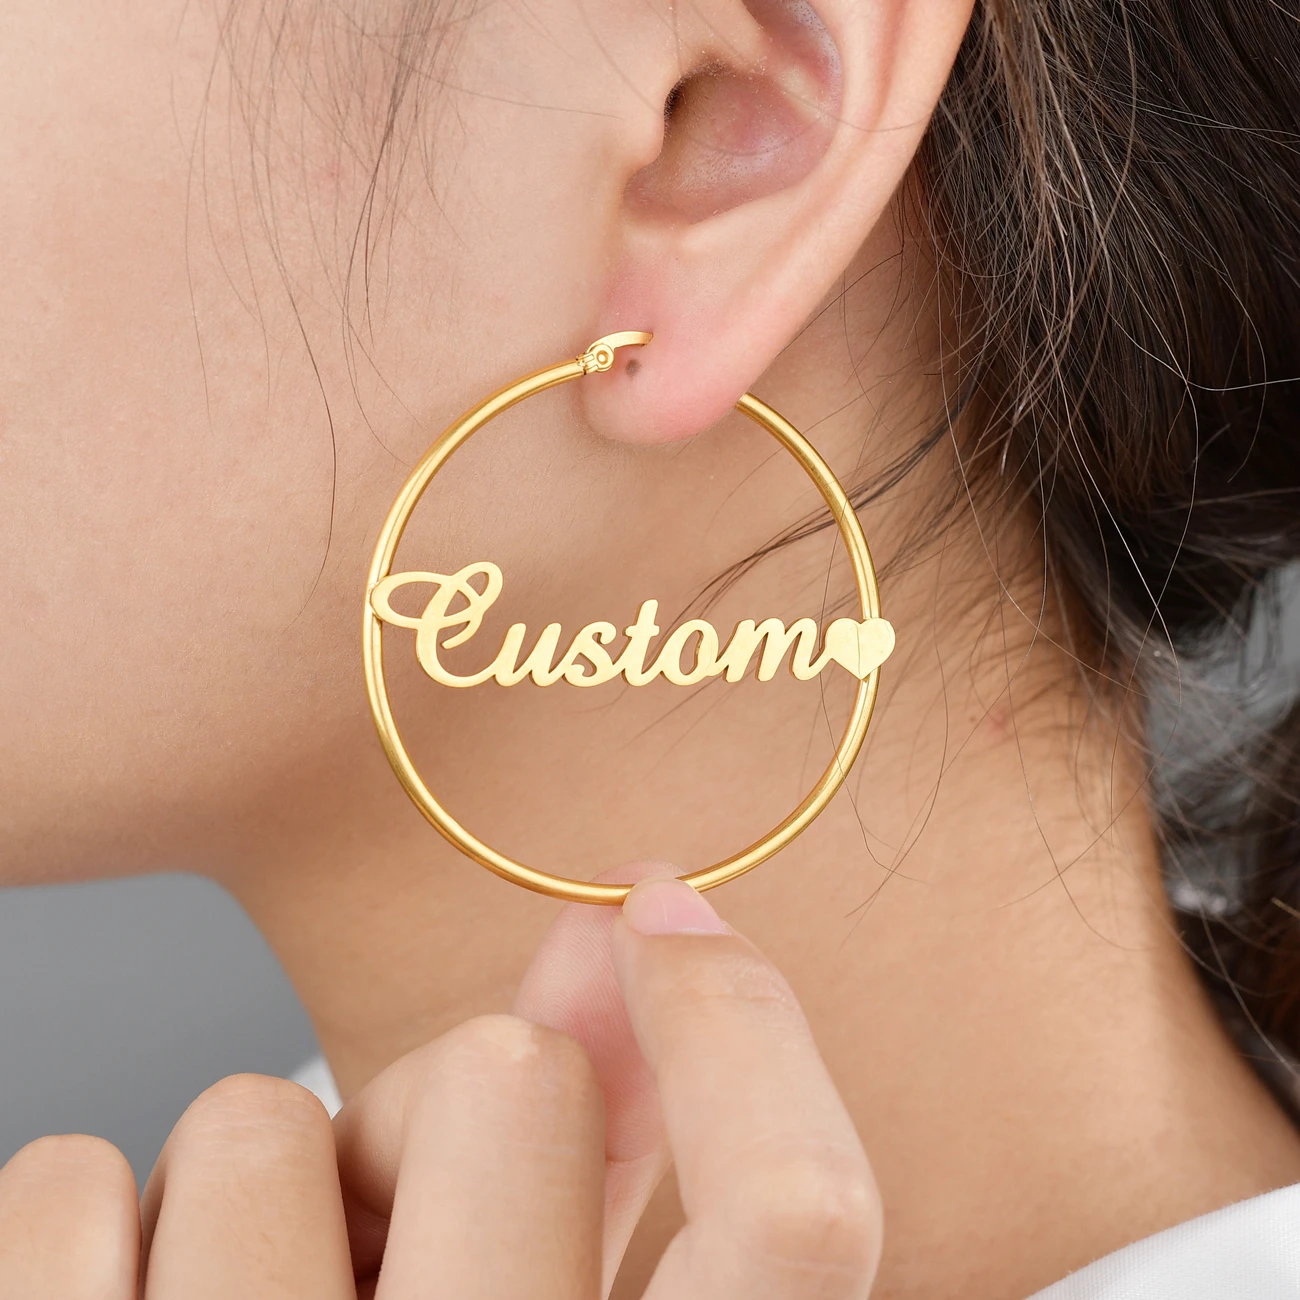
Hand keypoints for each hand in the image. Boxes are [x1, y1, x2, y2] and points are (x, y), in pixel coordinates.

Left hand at [0, 872, 880, 1297]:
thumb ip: (613, 1154)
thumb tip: (640, 926)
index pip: (795, 1218)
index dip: (740, 1025)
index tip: (664, 926)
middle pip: (507, 1077)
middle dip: (434, 1112)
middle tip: (390, 1227)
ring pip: (258, 1122)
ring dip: (251, 1191)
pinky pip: (65, 1181)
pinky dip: (92, 1228)